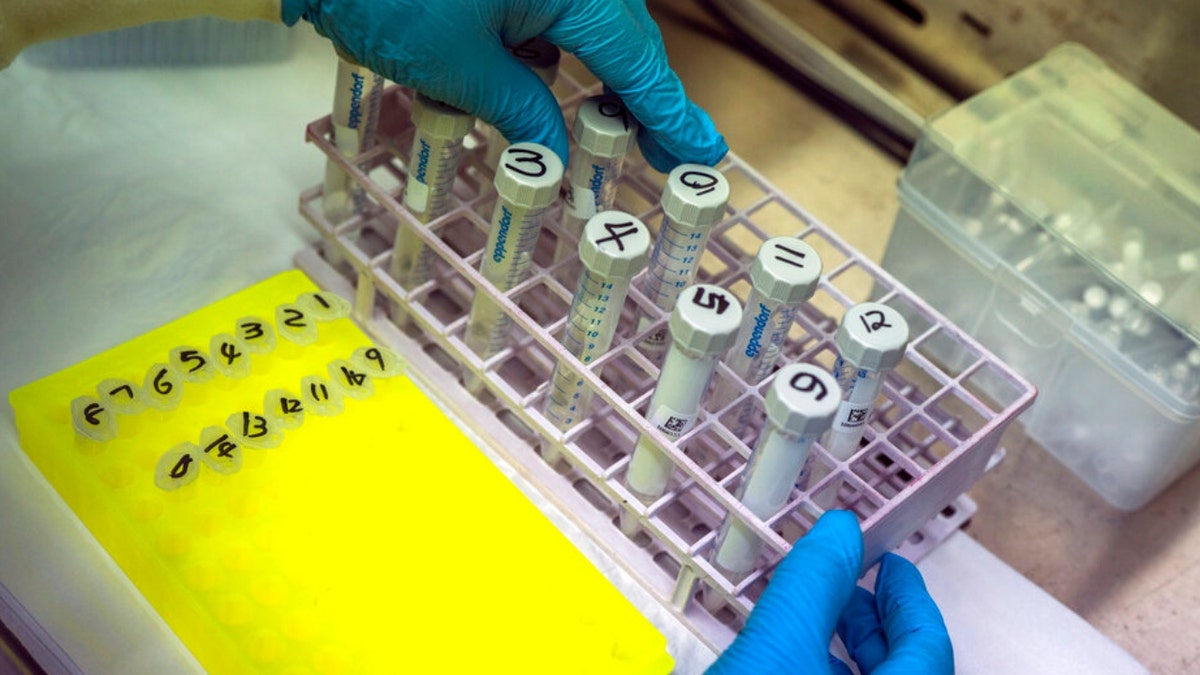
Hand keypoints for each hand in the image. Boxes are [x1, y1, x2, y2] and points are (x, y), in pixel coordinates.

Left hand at [281, 0, 726, 171]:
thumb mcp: (459, 69)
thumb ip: (520, 112)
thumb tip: (556, 155)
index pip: (635, 60)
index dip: (671, 113)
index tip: (705, 153)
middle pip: (618, 40)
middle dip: (637, 101)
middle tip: (667, 157)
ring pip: (578, 31)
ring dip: (584, 82)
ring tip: (599, 138)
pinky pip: (538, 18)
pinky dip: (538, 58)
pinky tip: (524, 94)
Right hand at [708, 510, 953, 673]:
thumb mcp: (776, 645)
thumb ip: (813, 584)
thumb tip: (841, 531)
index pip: (929, 642)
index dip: (908, 594)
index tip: (890, 564)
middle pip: (908, 664)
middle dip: (877, 620)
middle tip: (855, 585)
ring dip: (853, 651)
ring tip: (823, 619)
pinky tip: (801, 662)